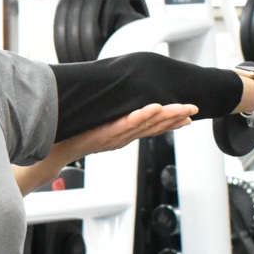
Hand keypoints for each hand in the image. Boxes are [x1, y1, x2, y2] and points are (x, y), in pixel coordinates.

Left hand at [78, 102, 196, 154]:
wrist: (60, 148)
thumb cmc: (78, 135)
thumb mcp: (101, 126)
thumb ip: (114, 119)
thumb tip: (123, 106)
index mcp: (126, 134)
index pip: (153, 127)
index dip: (172, 122)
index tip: (189, 117)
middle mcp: (125, 136)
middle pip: (156, 126)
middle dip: (176, 118)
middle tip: (194, 111)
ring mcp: (118, 135)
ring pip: (147, 125)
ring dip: (166, 116)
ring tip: (182, 109)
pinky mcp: (108, 133)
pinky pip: (127, 123)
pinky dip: (142, 115)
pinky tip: (154, 108)